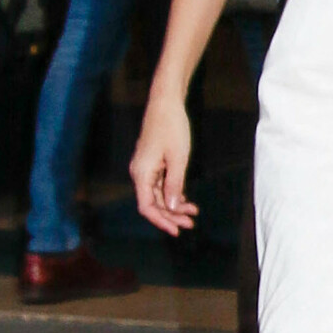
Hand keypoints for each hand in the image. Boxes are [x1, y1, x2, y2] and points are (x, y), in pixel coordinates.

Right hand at [130, 93, 199, 235]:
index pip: (147, 206)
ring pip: (158, 195)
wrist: (166, 103)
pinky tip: (185, 200)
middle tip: (190, 223)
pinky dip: (173, 193)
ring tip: (192, 212)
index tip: (177, 230)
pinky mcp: (152, 163)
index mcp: (142, 173)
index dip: (161, 220)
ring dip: (174, 205)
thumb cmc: (172, 127)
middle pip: (153, 203)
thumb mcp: (178, 159)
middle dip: (171, 215)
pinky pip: (160, 184)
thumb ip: (175, 185)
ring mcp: (146, 168)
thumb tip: (172, 208)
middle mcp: (140, 173)